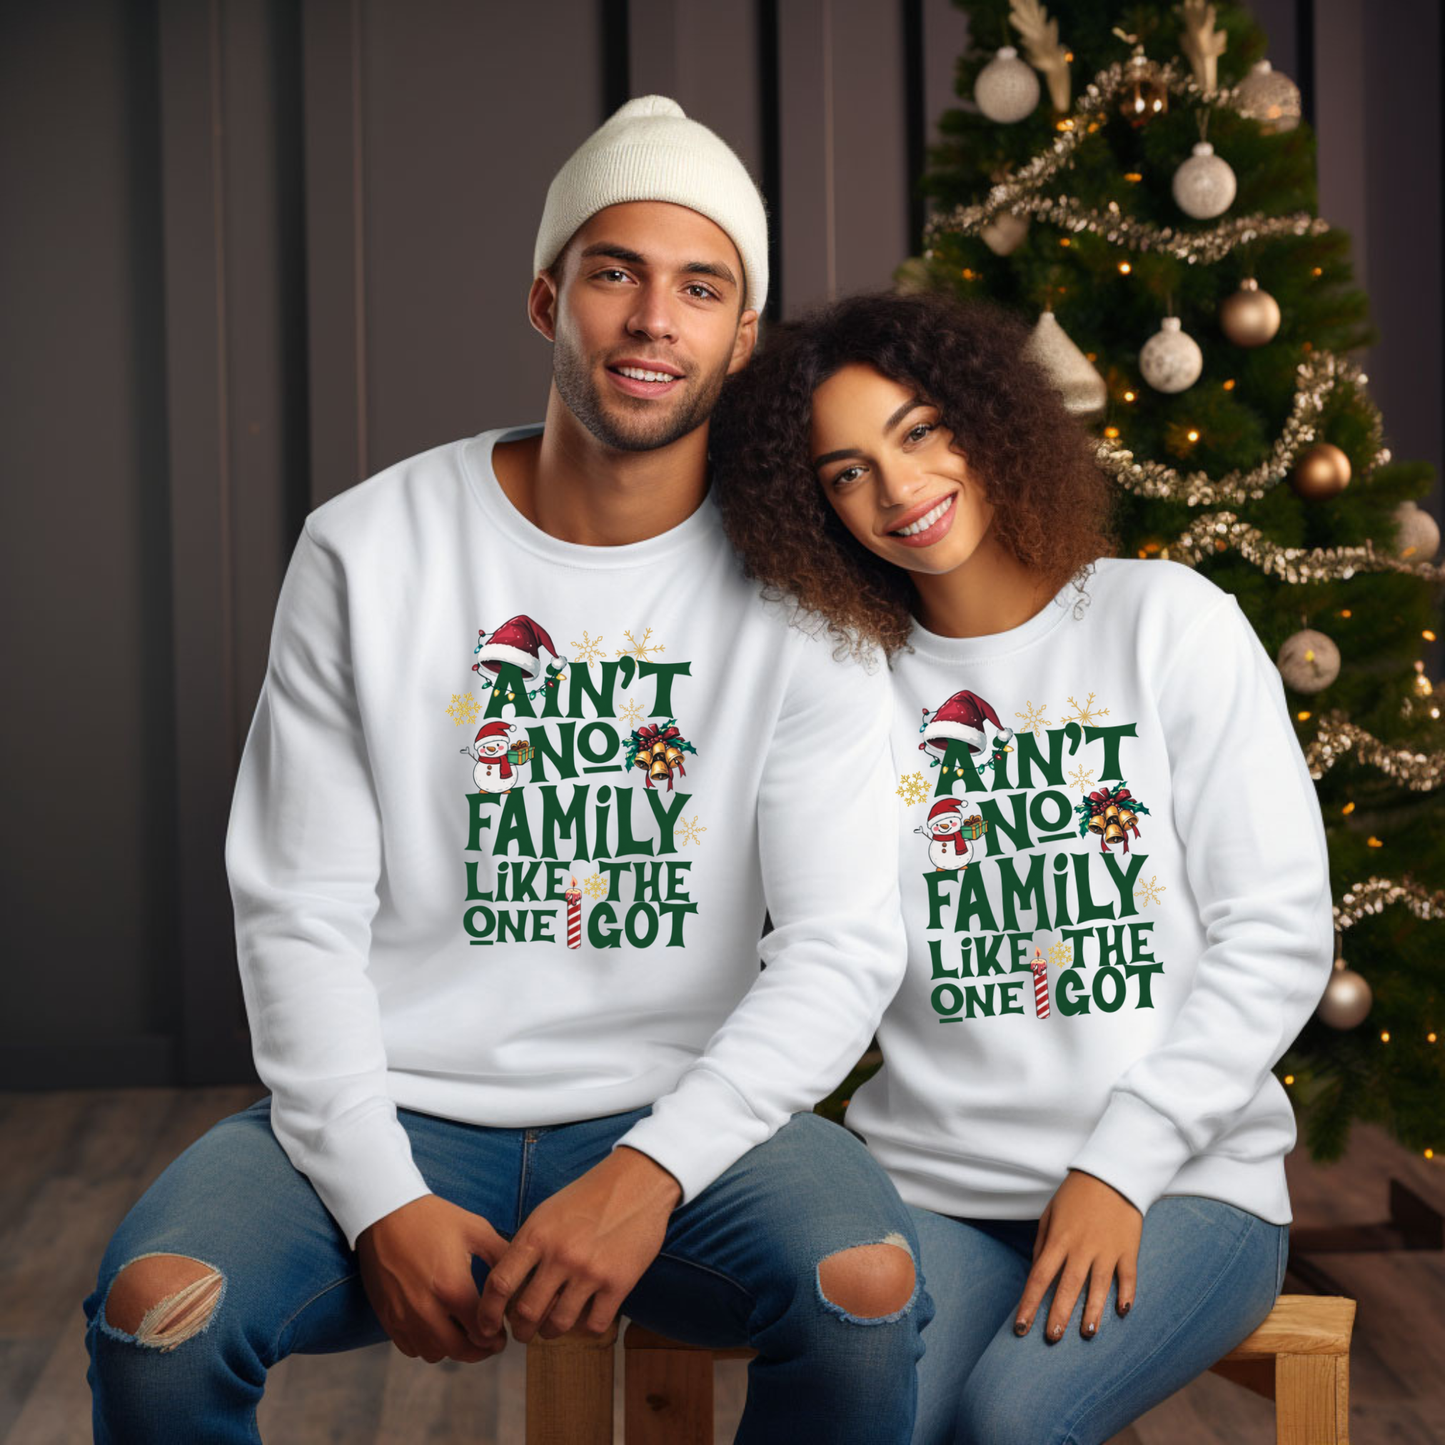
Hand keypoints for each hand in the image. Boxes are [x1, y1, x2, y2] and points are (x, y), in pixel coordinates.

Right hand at [356, 1193, 509, 1362]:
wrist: (386, 1212)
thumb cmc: (433, 1218)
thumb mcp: (475, 1229)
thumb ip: (502, 1255)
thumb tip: (522, 1275)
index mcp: (452, 1288)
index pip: (482, 1332)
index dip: (497, 1338)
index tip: (502, 1334)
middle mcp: (427, 1309)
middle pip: (459, 1350)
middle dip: (479, 1350)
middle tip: (489, 1343)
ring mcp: (404, 1316)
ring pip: (434, 1353)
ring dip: (452, 1349)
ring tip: (463, 1333)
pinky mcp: (387, 1317)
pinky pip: (410, 1348)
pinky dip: (426, 1345)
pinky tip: (437, 1328)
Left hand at [477, 1145, 681, 1343]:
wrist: (637, 1181)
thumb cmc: (589, 1195)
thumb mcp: (548, 1212)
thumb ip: (528, 1246)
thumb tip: (508, 1285)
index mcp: (538, 1234)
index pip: (500, 1283)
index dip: (487, 1312)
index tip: (486, 1325)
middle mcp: (560, 1255)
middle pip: (526, 1312)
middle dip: (520, 1330)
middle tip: (523, 1331)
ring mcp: (590, 1271)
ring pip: (558, 1324)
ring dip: (550, 1332)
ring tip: (551, 1328)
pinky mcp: (619, 1282)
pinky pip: (594, 1324)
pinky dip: (586, 1328)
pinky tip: (585, 1317)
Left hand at [1013, 1169, 1140, 1342]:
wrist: (1111, 1174)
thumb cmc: (1075, 1195)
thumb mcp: (1051, 1214)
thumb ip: (1042, 1243)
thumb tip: (1037, 1271)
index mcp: (1058, 1240)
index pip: (1039, 1278)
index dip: (1029, 1304)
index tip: (1020, 1326)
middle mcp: (1081, 1248)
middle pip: (1067, 1288)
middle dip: (1058, 1316)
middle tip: (1052, 1339)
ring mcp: (1106, 1250)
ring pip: (1098, 1288)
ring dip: (1093, 1313)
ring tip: (1088, 1334)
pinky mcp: (1128, 1249)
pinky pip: (1128, 1277)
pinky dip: (1126, 1295)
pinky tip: (1122, 1311)